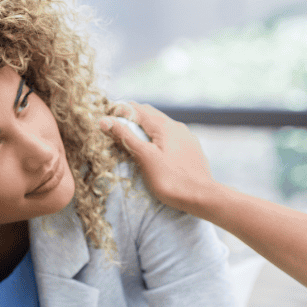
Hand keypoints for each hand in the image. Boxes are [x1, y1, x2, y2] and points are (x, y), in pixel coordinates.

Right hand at [100, 101, 218, 213]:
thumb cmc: (171, 179)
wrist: (202, 197)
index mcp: (164, 126)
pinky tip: (155, 148)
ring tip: (133, 137)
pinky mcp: (191, 149)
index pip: (137, 109)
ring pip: (161, 126)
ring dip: (145, 127)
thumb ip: (125, 136)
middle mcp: (177, 127)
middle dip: (132, 117)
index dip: (120, 111)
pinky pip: (171, 137)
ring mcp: (186, 138)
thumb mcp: (144, 157)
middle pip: (150, 115)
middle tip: (116, 126)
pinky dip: (158, 137)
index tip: (106, 118)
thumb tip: (104, 120)